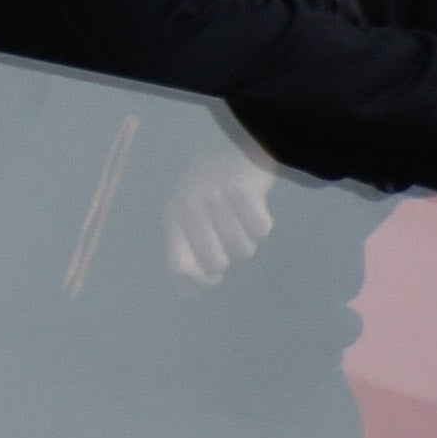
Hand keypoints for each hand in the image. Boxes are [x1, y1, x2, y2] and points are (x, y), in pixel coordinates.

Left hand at [164, 151, 277, 287]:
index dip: (200, 280)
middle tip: (231, 231)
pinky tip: (255, 207)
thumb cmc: (213, 187)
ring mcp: (214, 198)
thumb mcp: (190, 214)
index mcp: (173, 216)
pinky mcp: (242, 190)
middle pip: (216, 262)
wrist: (240, 144)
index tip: (214, 275)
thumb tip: (186, 294)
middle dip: (229, 255)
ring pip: (242, 249)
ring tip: (242, 217)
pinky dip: (263, 223)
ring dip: (248, 239)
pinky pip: (260, 229)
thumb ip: (186, 251)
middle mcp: (189, 207)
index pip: (179, 267)